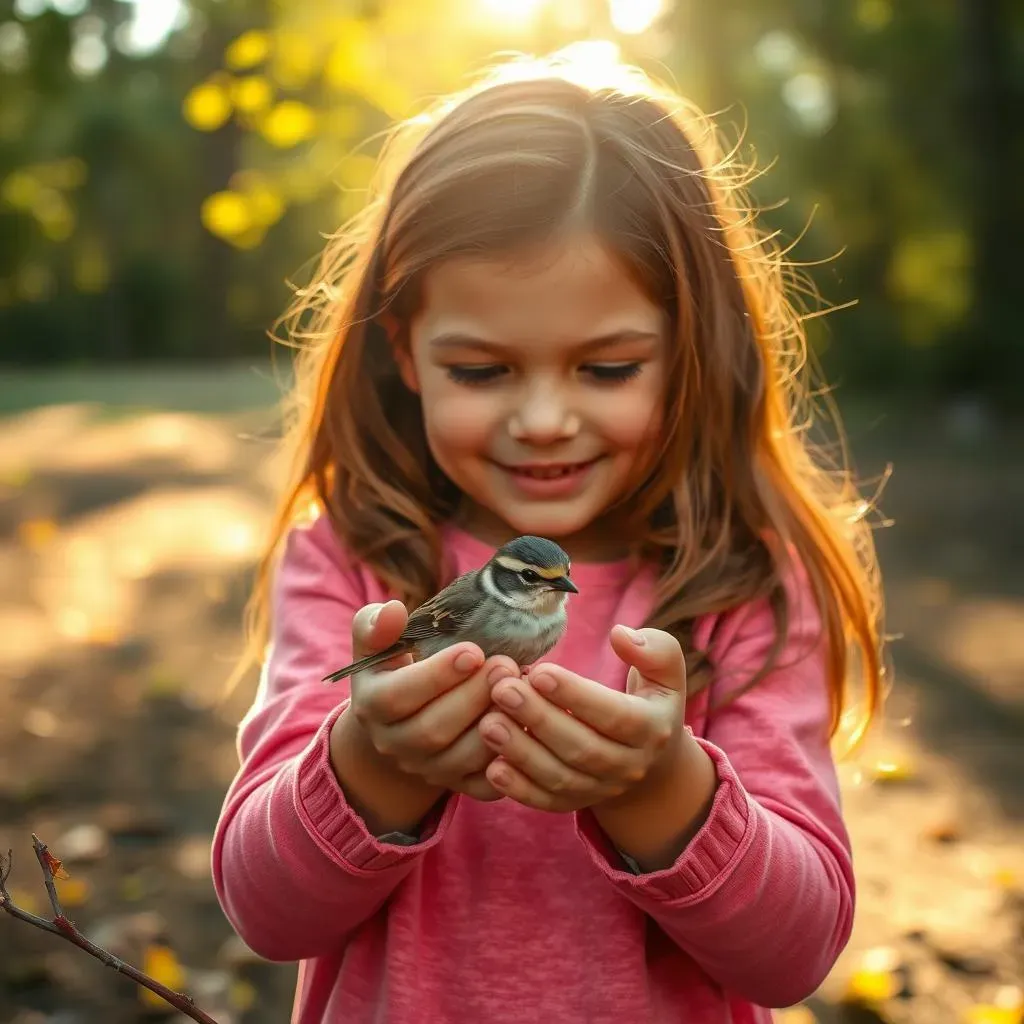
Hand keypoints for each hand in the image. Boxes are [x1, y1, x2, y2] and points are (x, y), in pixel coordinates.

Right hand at [337, 600, 517, 801]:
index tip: (473, 650)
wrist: (401, 726)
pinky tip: (527, 724)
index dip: (436, 675)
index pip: (397, 697)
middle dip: (474, 696)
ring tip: (521, 690)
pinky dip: (510, 759)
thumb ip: (377, 626)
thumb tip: (393, 610)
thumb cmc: (398, 671)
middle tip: (507, 664)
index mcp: (372, 707)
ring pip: (462, 759)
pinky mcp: (459, 785)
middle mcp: (395, 745)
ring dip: (496, 725)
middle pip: (433, 730)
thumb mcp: (379, 648)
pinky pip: (486, 784)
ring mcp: (428, 770)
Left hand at [477, 625, 687, 812]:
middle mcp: (629, 766)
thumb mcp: (666, 674)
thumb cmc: (649, 702)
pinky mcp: (576, 804)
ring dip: (522, 753)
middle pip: (582, 748)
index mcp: (652, 729)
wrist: (653, 763)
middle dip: (539, 719)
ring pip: (560, 777)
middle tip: (502, 690)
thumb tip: (621, 635)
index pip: (615, 715)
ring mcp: (602, 790)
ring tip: (488, 723)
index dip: (576, 696)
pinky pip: (547, 802)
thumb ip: (655, 650)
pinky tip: (492, 767)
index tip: (539, 672)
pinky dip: (519, 789)